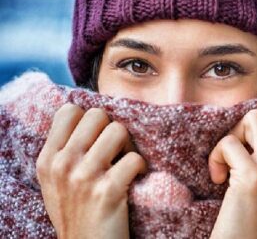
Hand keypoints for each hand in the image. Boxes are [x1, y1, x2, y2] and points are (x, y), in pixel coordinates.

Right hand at [36, 103, 146, 238]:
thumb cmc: (76, 213)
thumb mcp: (55, 182)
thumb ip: (65, 152)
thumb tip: (90, 119)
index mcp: (48, 159)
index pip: (69, 111)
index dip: (89, 120)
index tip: (97, 138)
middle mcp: (62, 164)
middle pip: (98, 115)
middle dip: (112, 130)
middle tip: (116, 151)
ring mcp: (84, 177)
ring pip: (118, 130)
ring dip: (129, 146)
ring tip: (126, 164)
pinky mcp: (108, 190)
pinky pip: (134, 158)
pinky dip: (142, 168)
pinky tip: (136, 179)